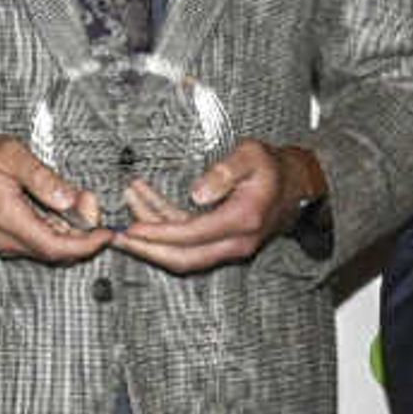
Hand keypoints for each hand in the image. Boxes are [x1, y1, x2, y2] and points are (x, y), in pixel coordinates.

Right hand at [0, 130, 113, 261]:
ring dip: (71, 231)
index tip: (106, 233)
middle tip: (91, 204)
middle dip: (83, 233)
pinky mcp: (6, 239)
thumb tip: (70, 199)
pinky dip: (57, 230)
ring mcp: (5, 242)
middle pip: (57, 251)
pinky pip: (38, 242)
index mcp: (8, 218)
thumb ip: (43, 178)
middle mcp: (6, 238)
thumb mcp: (11, 155)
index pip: (56, 246)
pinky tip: (62, 210)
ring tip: (79, 202)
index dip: (86, 244)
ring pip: (49, 248)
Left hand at [109, 140, 306, 273]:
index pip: (192, 235)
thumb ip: (225, 172)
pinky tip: (146, 203)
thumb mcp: (252, 156)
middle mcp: (236, 242)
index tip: (132, 230)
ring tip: (128, 204)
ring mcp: (229, 246)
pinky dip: (165, 226)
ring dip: (152, 235)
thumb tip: (196, 193)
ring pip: (183, 253)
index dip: (159, 235)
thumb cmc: (272, 166)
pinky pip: (189, 242)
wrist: (297, 183)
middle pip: (183, 258)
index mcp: (242, 220)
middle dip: (147, 250)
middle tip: (116, 238)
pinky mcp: (222, 242)